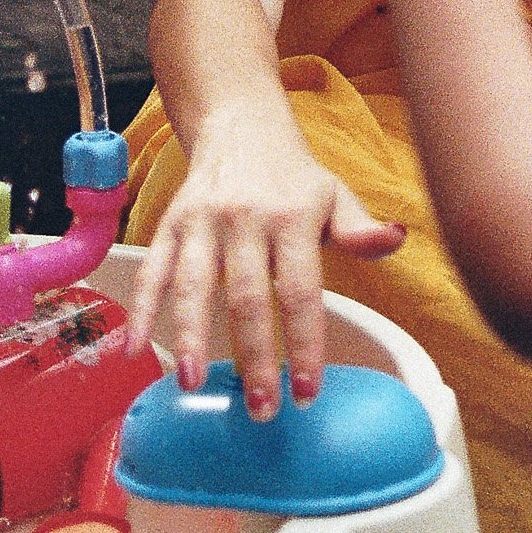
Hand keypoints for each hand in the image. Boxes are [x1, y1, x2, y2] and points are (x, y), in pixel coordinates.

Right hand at [126, 111, 404, 414]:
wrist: (241, 125)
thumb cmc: (293, 176)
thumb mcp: (335, 196)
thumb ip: (361, 229)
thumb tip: (397, 238)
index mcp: (292, 217)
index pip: (301, 290)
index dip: (305, 343)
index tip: (306, 392)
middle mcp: (245, 219)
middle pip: (247, 297)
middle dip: (253, 356)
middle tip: (259, 407)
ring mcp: (202, 222)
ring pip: (193, 285)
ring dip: (191, 337)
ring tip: (194, 384)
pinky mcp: (170, 223)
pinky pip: (152, 270)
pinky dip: (140, 309)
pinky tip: (134, 348)